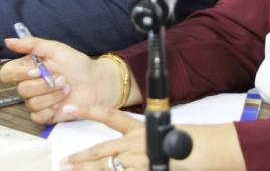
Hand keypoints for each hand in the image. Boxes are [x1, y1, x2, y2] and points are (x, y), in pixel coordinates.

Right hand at [0, 36, 128, 123]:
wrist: (95, 83)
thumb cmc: (76, 64)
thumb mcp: (56, 49)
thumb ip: (32, 44)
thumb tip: (8, 41)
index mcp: (27, 68)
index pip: (7, 73)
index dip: (19, 73)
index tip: (37, 70)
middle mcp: (29, 85)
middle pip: (22, 90)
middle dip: (45, 85)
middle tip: (62, 79)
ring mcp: (36, 101)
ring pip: (32, 103)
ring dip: (53, 96)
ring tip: (67, 88)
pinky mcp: (44, 115)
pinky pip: (38, 116)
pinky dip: (52, 109)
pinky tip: (63, 103)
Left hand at [61, 104, 245, 170]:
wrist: (205, 151)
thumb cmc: (190, 145)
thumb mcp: (164, 136)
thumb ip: (143, 142)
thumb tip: (126, 154)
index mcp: (140, 130)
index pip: (110, 116)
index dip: (89, 110)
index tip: (70, 106)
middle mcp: (136, 143)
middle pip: (102, 150)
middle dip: (81, 157)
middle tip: (64, 162)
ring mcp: (138, 160)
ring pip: (106, 166)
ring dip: (87, 170)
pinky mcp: (144, 170)